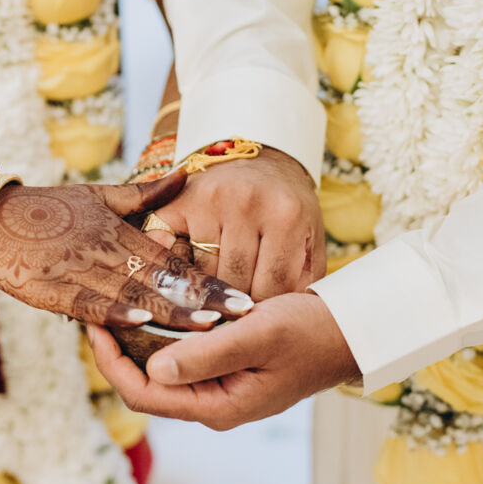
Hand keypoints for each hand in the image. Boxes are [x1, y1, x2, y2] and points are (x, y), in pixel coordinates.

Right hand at [0, 170, 252, 329]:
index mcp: (121, 231)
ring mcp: (79, 270)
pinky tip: (138, 323)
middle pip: (162, 280)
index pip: (175, 261)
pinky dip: (112, 312)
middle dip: (204, 300)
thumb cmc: (48, 210)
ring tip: (206, 329)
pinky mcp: (52, 288)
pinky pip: (87, 303)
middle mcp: (105, 251)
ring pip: (131, 294)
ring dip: (169, 312)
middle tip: (243, 315)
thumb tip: (186, 174)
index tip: (245, 298)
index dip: (210, 281)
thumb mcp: (99, 195)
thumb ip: (145, 194)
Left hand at [86, 292, 358, 430]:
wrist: (351, 332)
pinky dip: (161, 333)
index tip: (95, 322)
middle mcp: (212, 403)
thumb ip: (207, 355)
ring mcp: (219, 388)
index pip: (142, 393)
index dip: (110, 361)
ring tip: (116, 302)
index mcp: (217, 406)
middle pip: (145, 383)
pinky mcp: (226, 369)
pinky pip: (181, 356)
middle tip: (97, 306)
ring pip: (161, 368)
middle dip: (117, 348)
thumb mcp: (259, 335)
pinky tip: (152, 305)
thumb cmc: (311, 332)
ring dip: (136, 339)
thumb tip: (153, 369)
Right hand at [146, 147, 324, 299]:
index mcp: (286, 215)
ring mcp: (209, 199)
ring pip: (202, 274)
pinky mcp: (178, 201)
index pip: (271, 287)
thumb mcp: (309, 240)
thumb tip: (278, 321)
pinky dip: (179, 270)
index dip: (266, 309)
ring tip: (212, 296)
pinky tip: (187, 277)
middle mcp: (247, 202)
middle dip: (236, 304)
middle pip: (234, 282)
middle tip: (234, 311)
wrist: (261, 162)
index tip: (259, 315)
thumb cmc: (287, 210)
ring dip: (208, 290)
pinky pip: (173, 254)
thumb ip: (304, 281)